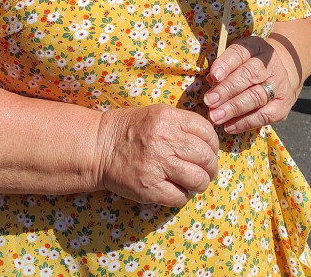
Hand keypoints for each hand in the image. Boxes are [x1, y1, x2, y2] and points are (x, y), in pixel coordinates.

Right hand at [95, 104, 218, 206]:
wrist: (97, 147)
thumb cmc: (128, 130)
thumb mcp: (155, 114)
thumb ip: (181, 124)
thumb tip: (208, 143)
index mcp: (168, 118)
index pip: (207, 132)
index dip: (213, 145)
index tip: (209, 152)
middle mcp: (165, 140)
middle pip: (206, 157)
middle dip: (211, 168)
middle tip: (207, 172)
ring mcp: (157, 165)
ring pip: (197, 179)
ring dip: (200, 184)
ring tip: (194, 183)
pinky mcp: (150, 187)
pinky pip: (179, 197)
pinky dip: (182, 196)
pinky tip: (175, 190)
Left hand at [204, 35, 297, 133]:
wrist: (282, 74)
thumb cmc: (249, 66)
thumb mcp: (238, 58)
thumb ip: (224, 67)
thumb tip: (211, 82)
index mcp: (256, 47)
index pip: (240, 52)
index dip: (227, 64)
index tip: (214, 76)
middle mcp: (270, 65)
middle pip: (249, 75)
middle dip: (227, 89)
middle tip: (210, 101)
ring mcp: (279, 85)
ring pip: (256, 97)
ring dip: (234, 108)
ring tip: (216, 116)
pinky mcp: (283, 106)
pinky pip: (264, 116)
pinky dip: (245, 122)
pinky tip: (229, 126)